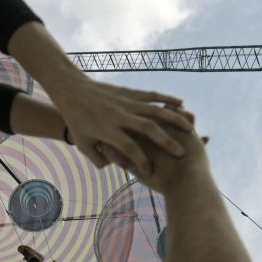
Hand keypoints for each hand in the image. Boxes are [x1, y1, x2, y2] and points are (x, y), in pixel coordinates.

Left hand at [55, 77, 192, 174]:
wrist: (72, 90)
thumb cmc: (77, 120)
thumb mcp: (83, 143)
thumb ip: (98, 158)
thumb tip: (114, 167)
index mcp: (108, 130)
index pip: (129, 148)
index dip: (140, 161)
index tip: (151, 172)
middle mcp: (119, 116)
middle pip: (147, 129)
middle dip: (165, 142)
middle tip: (181, 154)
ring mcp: (126, 102)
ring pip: (154, 109)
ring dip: (173, 118)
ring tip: (189, 128)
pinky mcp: (129, 92)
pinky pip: (151, 96)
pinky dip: (167, 100)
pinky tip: (181, 104)